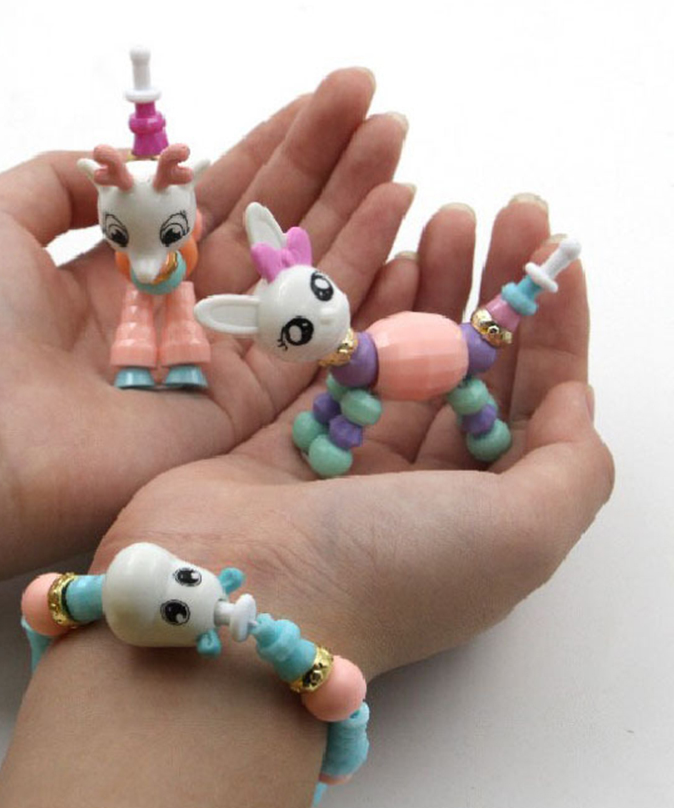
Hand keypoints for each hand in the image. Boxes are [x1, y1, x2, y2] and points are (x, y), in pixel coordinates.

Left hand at [0, 69, 413, 577]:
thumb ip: (61, 180)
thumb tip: (129, 163)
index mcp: (120, 274)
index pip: (213, 201)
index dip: (268, 150)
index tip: (320, 100)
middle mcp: (174, 319)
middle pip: (266, 230)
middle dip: (323, 166)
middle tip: (378, 104)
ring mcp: (210, 368)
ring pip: (298, 279)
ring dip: (353, 210)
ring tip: (399, 142)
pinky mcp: (237, 416)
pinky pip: (312, 344)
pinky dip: (357, 286)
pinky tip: (400, 222)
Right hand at [89, 197, 614, 679]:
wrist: (235, 593)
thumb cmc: (386, 572)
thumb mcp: (521, 535)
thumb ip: (570, 468)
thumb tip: (572, 401)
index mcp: (487, 518)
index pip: (539, 407)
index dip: (555, 329)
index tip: (558, 257)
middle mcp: (423, 493)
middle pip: (475, 374)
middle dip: (496, 291)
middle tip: (506, 214)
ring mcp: (351, 466)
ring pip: (407, 360)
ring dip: (433, 289)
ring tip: (444, 216)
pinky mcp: (284, 443)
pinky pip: (336, 366)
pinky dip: (364, 315)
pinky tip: (387, 260)